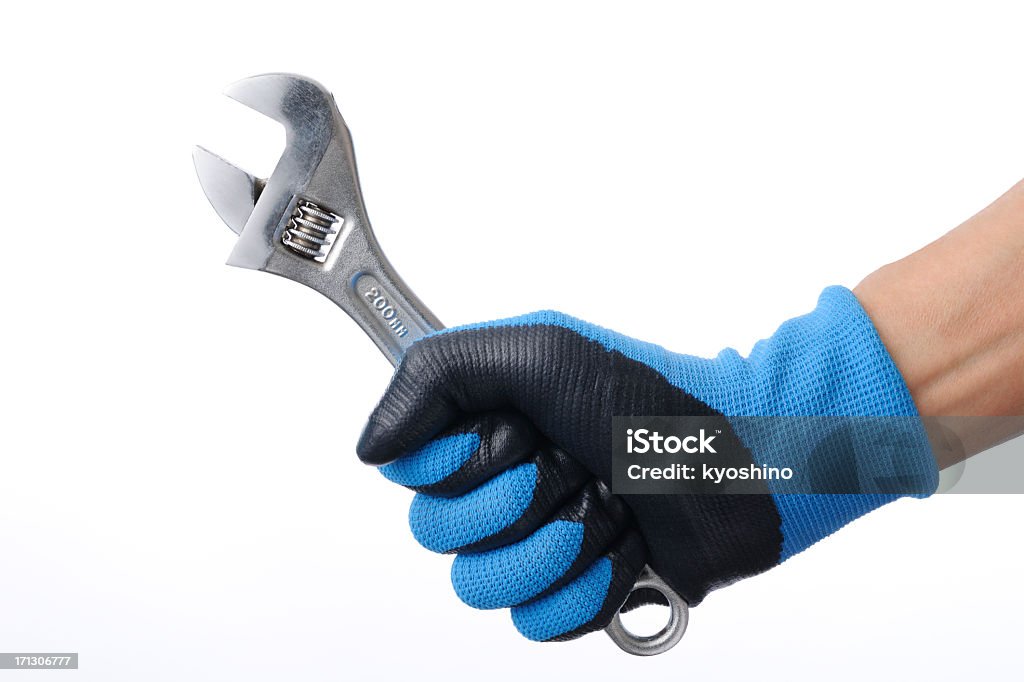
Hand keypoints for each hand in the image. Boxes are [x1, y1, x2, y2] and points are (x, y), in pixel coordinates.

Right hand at [357, 287, 937, 640]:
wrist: (746, 458)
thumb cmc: (653, 394)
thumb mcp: (538, 349)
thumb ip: (433, 375)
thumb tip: (371, 448)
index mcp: (485, 428)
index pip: (410, 473)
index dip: (454, 463)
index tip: (508, 432)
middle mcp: (502, 486)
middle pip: (437, 537)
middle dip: (515, 501)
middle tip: (572, 465)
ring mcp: (539, 543)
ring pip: (481, 587)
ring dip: (557, 544)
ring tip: (609, 507)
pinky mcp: (579, 592)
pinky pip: (539, 622)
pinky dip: (588, 585)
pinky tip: (627, 548)